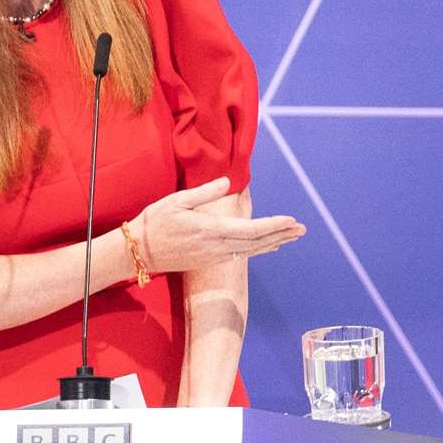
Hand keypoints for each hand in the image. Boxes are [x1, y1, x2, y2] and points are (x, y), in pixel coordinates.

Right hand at [131, 177, 304, 272]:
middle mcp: (218, 246)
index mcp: (212, 230)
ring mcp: (215, 256)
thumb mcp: (176, 202)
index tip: (292, 220)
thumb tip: (228, 182)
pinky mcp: (211, 260)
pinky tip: (270, 246)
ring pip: (252, 250)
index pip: (252, 229)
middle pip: (258, 242)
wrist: (138, 253)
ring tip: (293, 236)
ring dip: (274, 242)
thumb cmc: (155, 223)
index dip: (274, 225)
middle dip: (282, 235)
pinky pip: (242, 255)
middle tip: (303, 229)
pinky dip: (259, 249)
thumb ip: (204, 193)